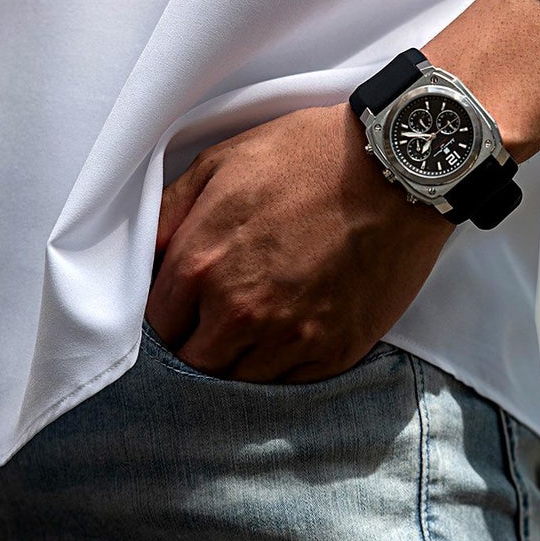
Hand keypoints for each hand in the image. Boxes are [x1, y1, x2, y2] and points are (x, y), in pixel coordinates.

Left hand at [145, 103, 453, 381]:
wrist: (394, 169)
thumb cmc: (308, 156)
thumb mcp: (223, 161)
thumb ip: (170, 213)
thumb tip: (145, 255)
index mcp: (201, 265)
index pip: (155, 325)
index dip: (166, 316)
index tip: (183, 308)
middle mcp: (239, 312)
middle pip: (193, 364)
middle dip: (196, 345)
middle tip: (216, 322)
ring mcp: (290, 337)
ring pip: (239, 382)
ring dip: (238, 361)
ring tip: (256, 328)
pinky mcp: (335, 350)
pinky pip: (290, 384)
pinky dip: (282, 366)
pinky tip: (291, 333)